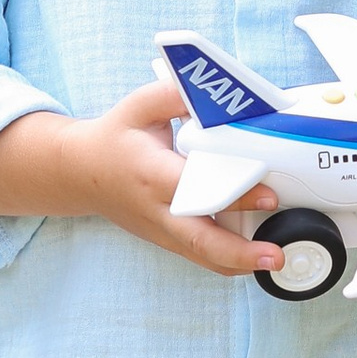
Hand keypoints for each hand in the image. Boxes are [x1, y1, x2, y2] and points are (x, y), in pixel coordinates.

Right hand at [0, 78, 281, 276]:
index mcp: (151, 172)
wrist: (80, 172)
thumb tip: (218, 94)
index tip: (267, 195)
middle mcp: (156, 209)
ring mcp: (160, 230)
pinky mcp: (166, 239)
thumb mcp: (140, 105)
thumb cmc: (115, 136)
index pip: (195, 188)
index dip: (231, 194)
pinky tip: (257, 259)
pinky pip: (199, 256)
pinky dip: (228, 262)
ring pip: (201, 256)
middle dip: (239, 252)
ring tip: (276, 260)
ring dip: (240, 263)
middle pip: (198, 240)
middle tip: (277, 254)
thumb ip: (177, 96)